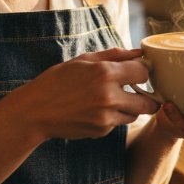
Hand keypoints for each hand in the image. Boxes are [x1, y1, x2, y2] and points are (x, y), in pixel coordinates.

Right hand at [0, 48, 160, 141]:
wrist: (35, 111)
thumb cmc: (57, 81)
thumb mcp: (83, 60)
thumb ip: (114, 55)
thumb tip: (139, 53)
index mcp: (105, 73)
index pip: (143, 73)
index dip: (142, 72)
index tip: (137, 73)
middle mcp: (109, 97)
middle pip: (148, 102)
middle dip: (147, 97)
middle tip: (139, 92)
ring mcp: (105, 117)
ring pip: (134, 115)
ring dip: (130, 107)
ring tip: (112, 99)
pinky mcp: (101, 131)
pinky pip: (117, 123)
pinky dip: (112, 117)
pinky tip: (95, 110)